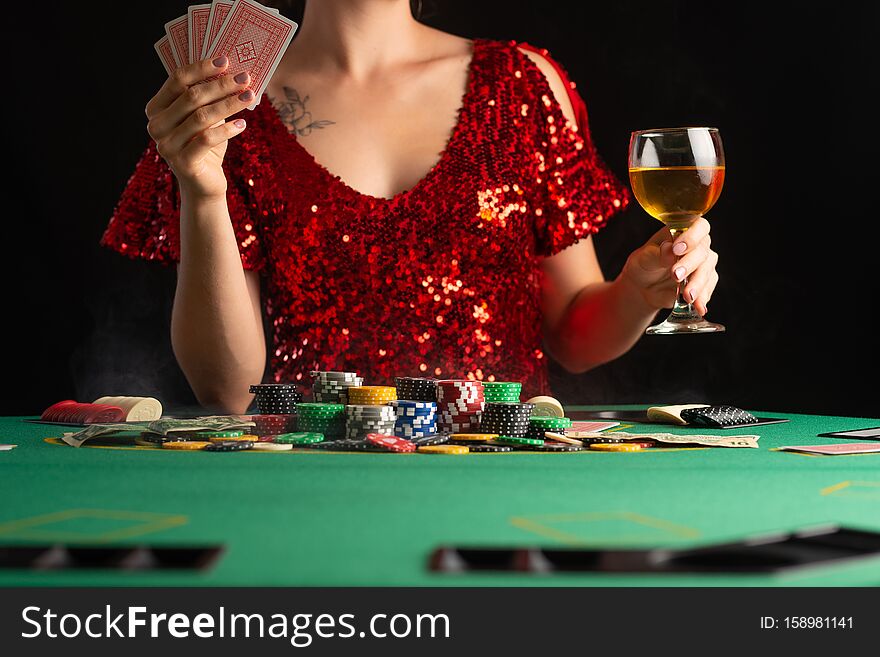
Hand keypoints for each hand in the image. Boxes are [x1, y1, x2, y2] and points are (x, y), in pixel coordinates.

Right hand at [145, 56, 253, 199]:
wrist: (204, 184)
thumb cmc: (205, 145)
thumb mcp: (204, 118)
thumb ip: (208, 97)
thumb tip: (231, 71)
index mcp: (156, 109)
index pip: (176, 80)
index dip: (201, 68)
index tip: (226, 60)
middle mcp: (156, 126)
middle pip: (191, 96)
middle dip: (221, 85)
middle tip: (245, 78)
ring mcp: (167, 145)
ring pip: (202, 116)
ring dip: (229, 103)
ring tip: (249, 96)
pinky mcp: (183, 162)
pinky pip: (207, 139)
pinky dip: (227, 129)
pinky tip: (243, 124)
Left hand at [619, 218, 718, 315]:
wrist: (642, 287)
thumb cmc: (642, 265)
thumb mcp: (643, 258)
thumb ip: (657, 254)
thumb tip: (670, 250)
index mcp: (682, 231)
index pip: (699, 226)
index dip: (692, 236)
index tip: (678, 249)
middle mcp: (697, 245)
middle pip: (703, 251)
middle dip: (690, 264)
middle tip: (676, 275)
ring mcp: (703, 263)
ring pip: (708, 270)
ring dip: (698, 284)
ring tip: (688, 296)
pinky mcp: (704, 281)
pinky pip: (708, 288)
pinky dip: (704, 297)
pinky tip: (699, 307)